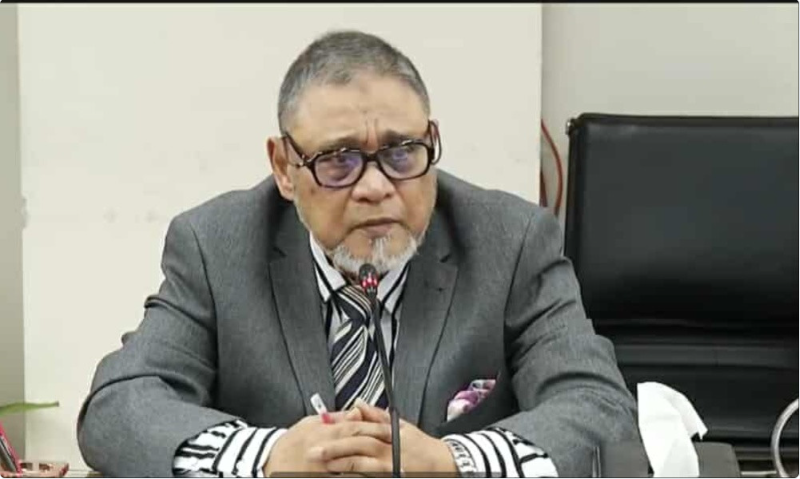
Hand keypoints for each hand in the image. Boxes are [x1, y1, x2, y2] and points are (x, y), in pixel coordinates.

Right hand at [263, 408, 392, 476]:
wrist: (269, 463)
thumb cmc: (292, 442)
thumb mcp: (311, 424)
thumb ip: (336, 419)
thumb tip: (357, 412)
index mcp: (324, 433)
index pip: (356, 428)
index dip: (376, 428)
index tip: (393, 430)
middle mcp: (326, 450)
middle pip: (359, 447)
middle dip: (380, 448)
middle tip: (399, 451)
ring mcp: (324, 469)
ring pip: (354, 468)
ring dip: (373, 468)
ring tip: (392, 469)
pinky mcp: (322, 478)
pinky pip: (344, 478)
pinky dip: (358, 476)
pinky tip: (371, 476)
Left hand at [310, 399, 457, 475]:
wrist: (443, 466)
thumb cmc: (421, 447)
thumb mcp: (402, 427)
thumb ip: (377, 415)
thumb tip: (358, 403)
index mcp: (389, 433)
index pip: (361, 427)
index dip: (340, 427)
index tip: (322, 427)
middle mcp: (388, 449)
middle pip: (358, 446)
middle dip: (334, 447)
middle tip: (313, 450)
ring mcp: (389, 466)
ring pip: (361, 464)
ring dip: (341, 464)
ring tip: (323, 464)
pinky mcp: (391, 476)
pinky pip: (368, 477)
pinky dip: (354, 476)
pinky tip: (341, 476)